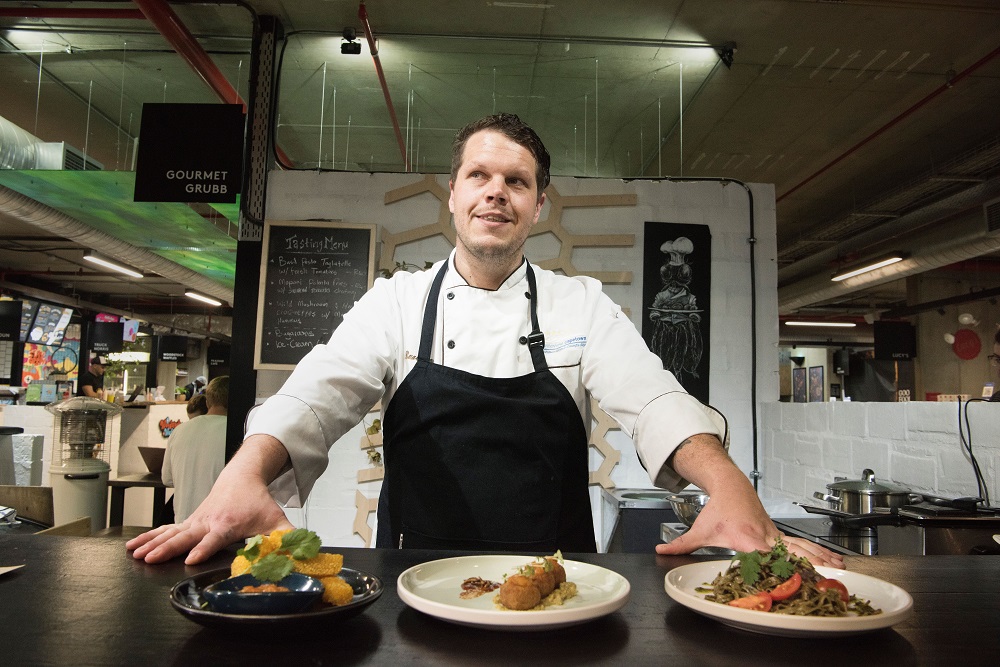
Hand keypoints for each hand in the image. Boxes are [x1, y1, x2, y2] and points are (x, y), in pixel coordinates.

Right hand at [127, 434, 293, 564]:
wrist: (241, 476)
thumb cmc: (258, 501)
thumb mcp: (275, 518)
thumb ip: (287, 536)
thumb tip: (302, 552)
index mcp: (227, 524)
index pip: (213, 539)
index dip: (203, 548)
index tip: (191, 559)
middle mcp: (207, 521)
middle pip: (185, 536)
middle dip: (167, 548)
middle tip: (150, 559)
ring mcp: (195, 520)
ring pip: (170, 532)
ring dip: (151, 543)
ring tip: (133, 554)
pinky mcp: (188, 520)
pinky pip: (166, 530)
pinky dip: (149, 537)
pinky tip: (133, 547)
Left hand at [654, 495, 844, 567]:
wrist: (731, 486)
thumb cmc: (717, 509)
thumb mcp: (699, 529)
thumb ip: (680, 544)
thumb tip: (660, 552)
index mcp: (746, 539)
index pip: (765, 557)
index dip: (778, 568)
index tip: (792, 580)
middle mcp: (764, 537)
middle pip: (792, 553)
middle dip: (811, 565)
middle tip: (829, 578)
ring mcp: (774, 535)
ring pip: (802, 547)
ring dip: (821, 558)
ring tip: (840, 570)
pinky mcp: (779, 534)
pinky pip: (802, 544)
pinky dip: (819, 552)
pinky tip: (833, 560)